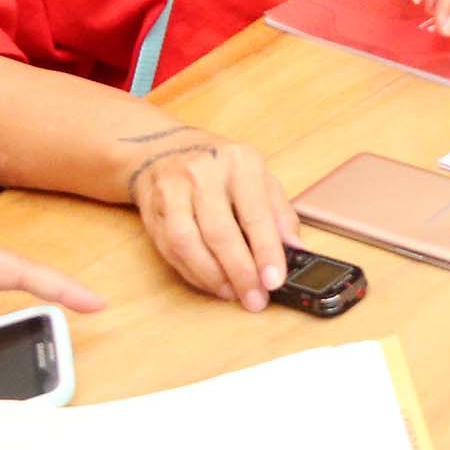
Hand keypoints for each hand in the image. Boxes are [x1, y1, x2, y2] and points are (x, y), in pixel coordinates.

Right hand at [125, 129, 298, 311]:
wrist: (164, 152)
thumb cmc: (223, 169)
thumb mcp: (260, 178)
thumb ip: (280, 213)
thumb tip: (296, 249)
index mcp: (240, 162)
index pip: (255, 212)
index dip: (266, 250)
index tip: (274, 280)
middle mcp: (204, 173)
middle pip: (219, 231)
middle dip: (239, 271)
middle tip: (254, 297)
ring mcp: (173, 192)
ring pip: (188, 242)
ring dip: (212, 276)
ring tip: (232, 293)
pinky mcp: (153, 212)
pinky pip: (170, 249)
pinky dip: (192, 272)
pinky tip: (210, 283)